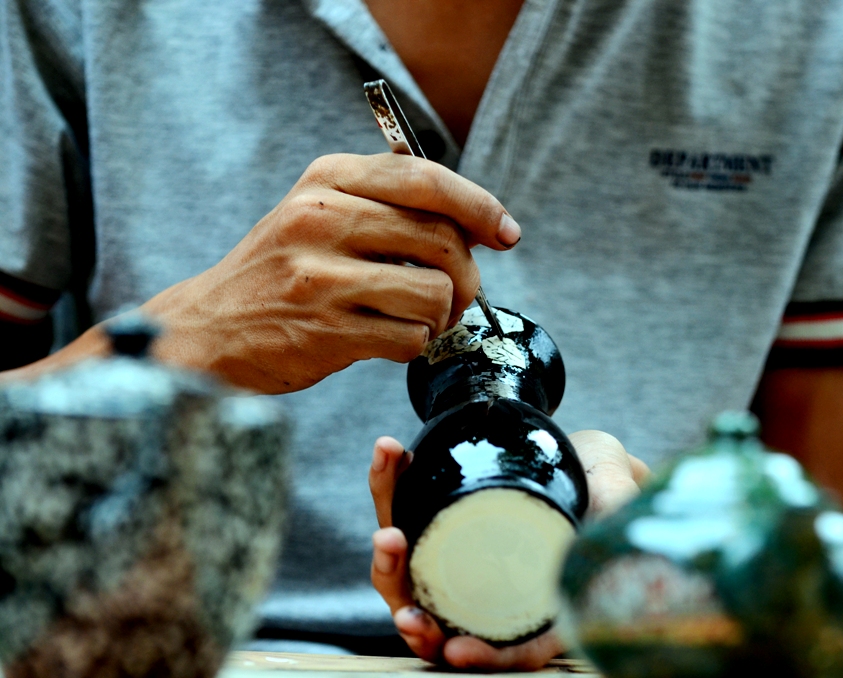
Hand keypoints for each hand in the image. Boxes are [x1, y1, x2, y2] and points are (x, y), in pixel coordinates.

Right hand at [140, 153, 520, 393]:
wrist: (208, 329)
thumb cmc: (280, 273)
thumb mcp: (319, 214)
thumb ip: (387, 206)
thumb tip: (478, 224)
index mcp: (326, 180)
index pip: (425, 178)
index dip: (479, 205)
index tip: (505, 232)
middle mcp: (321, 219)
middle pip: (441, 237)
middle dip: (467, 274)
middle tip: (457, 294)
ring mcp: (321, 277)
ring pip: (433, 292)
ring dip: (440, 316)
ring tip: (416, 319)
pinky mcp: (325, 331)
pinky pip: (411, 337)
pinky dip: (414, 344)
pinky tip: (388, 339)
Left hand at [367, 431, 649, 668]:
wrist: (580, 447)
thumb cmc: (607, 480)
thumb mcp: (619, 498)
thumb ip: (622, 523)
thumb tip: (646, 572)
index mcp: (540, 603)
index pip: (514, 649)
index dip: (486, 658)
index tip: (456, 651)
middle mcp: (492, 592)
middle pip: (444, 623)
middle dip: (412, 612)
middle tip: (402, 571)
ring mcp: (460, 562)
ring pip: (410, 577)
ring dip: (388, 557)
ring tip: (388, 531)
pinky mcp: (438, 526)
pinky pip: (403, 511)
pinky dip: (390, 483)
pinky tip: (389, 451)